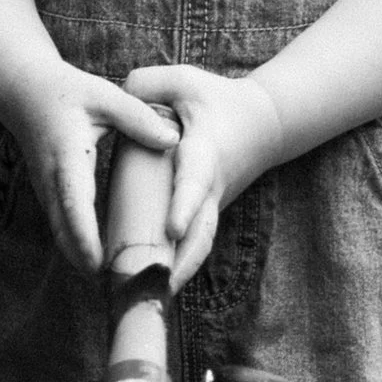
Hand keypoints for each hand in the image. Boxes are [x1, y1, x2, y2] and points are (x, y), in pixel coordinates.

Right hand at [1, 64, 178, 271]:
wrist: (26, 93)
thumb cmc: (69, 93)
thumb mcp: (106, 96)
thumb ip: (139, 118)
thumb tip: (173, 142)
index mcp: (68, 158)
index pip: (74, 204)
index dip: (85, 236)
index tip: (100, 264)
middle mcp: (52, 181)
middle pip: (65, 232)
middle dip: (88, 262)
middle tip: (120, 287)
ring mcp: (48, 191)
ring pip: (63, 234)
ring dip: (84, 258)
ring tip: (119, 282)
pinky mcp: (51, 195)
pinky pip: (65, 227)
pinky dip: (81, 245)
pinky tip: (108, 259)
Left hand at [121, 65, 285, 290]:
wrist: (264, 123)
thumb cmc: (217, 100)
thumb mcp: (183, 80)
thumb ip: (145, 84)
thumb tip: (118, 100)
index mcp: (205, 152)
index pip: (195, 181)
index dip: (184, 205)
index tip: (173, 229)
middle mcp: (210, 187)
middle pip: (202, 233)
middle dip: (182, 263)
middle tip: (155, 289)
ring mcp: (210, 206)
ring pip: (197, 248)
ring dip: (175, 275)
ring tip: (141, 301)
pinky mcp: (204, 216)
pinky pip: (191, 246)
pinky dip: (172, 267)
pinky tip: (142, 289)